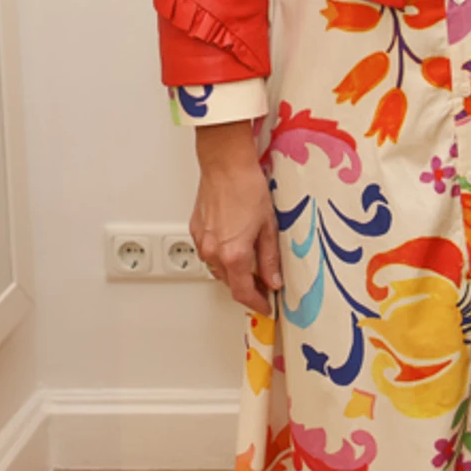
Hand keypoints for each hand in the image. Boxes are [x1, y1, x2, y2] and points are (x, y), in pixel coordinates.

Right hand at [190, 123, 281, 315]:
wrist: (225, 164)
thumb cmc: (247, 188)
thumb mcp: (269, 226)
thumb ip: (270, 258)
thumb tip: (274, 280)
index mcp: (233, 254)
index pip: (244, 292)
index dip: (257, 303)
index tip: (266, 306)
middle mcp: (213, 252)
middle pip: (230, 282)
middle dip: (247, 287)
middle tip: (265, 284)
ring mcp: (201, 242)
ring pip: (218, 269)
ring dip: (234, 272)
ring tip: (252, 262)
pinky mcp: (196, 231)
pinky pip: (209, 253)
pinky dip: (222, 256)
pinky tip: (235, 244)